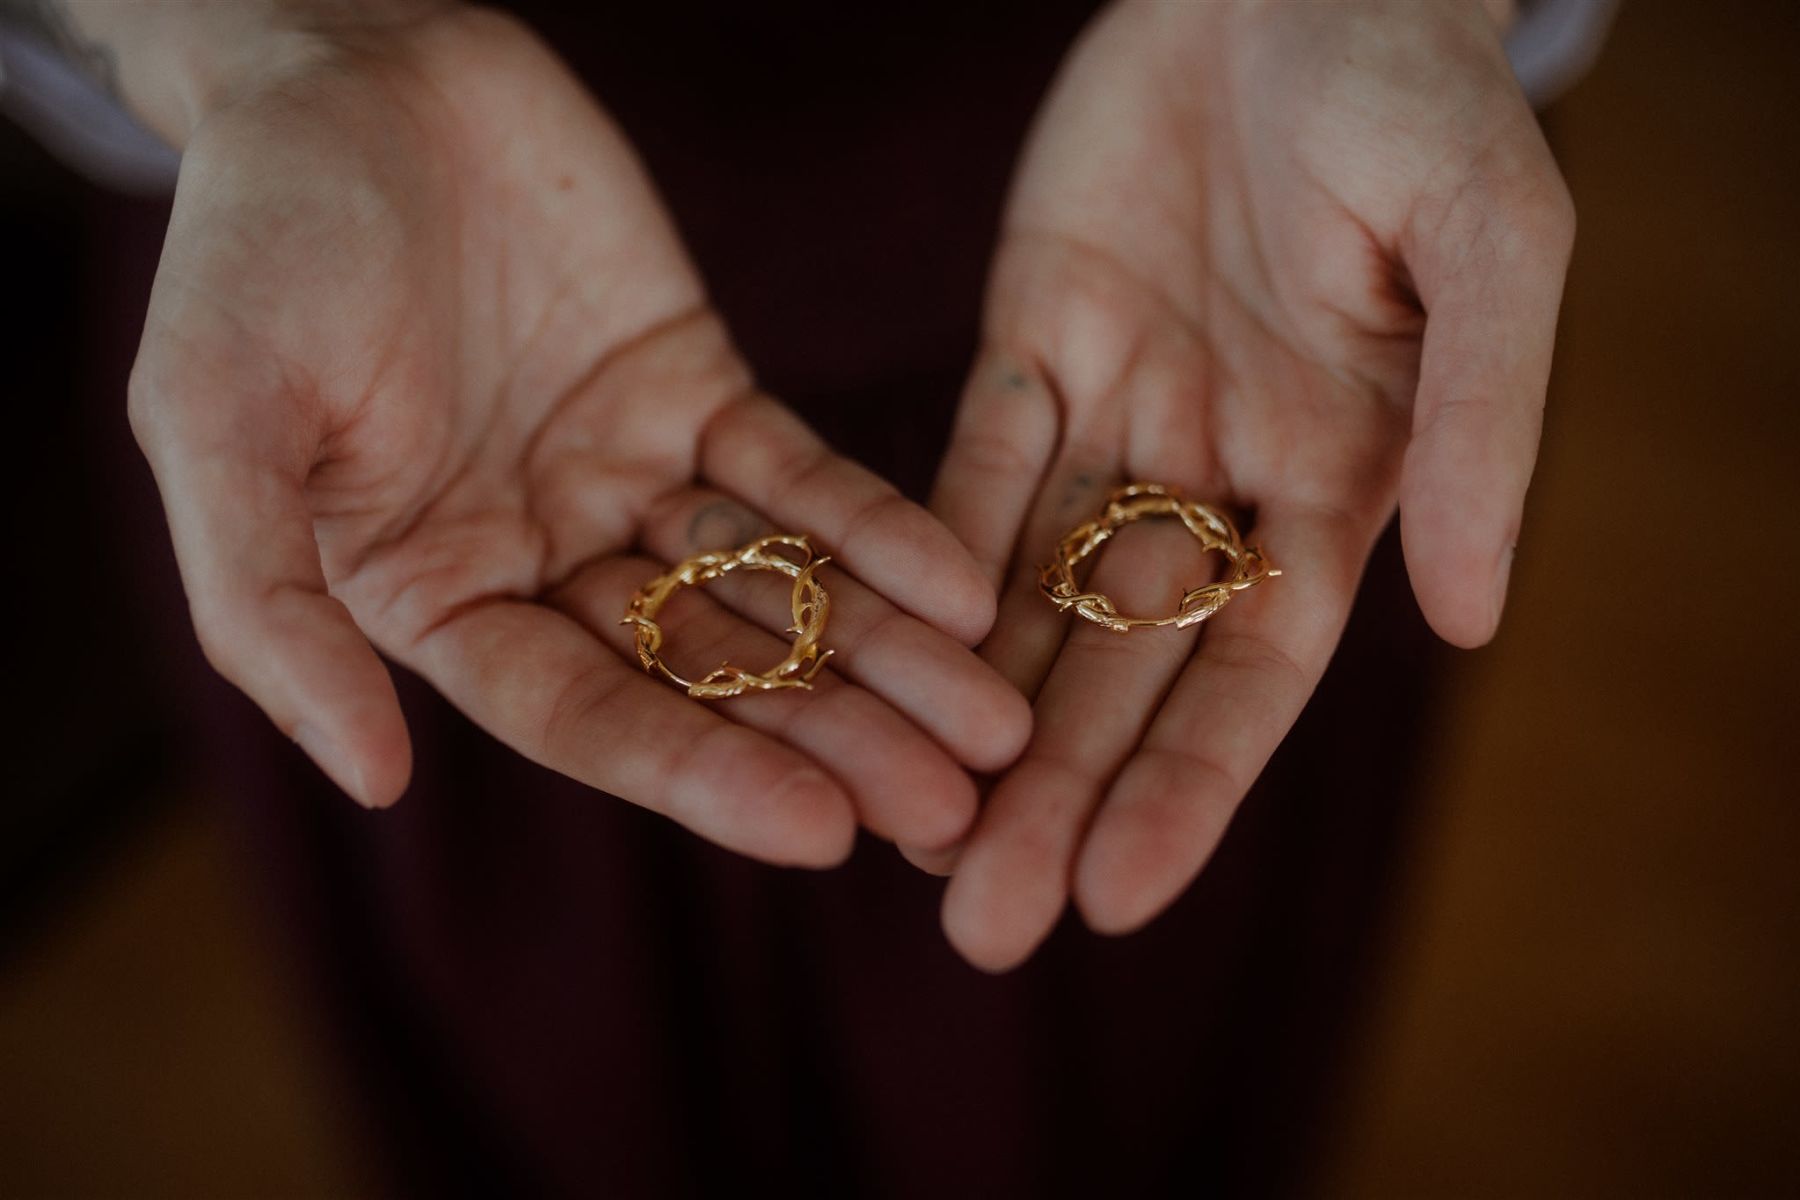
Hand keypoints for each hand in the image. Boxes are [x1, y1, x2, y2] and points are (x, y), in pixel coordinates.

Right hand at [127, 5, 1027, 864]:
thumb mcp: (211, 422)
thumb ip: (274, 608)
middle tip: (951, 809)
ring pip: (771, 588)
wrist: (349, 72)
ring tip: (992, 722)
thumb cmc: (252, 246)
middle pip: (704, 673)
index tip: (818, 830)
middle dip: (828, 737)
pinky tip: (961, 585)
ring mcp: (627, 477)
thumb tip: (370, 779)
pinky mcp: (697, 390)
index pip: (581, 714)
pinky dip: (877, 527)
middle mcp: (541, 559)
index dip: (698, 773)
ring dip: (883, 655)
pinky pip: (799, 472)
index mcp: (433, 597)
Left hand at [928, 0, 1574, 966]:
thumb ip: (1484, 430)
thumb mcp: (1491, 249)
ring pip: (1034, 592)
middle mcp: (1225, 474)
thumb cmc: (1423, 97)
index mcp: (1345, 480)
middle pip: (1126, 667)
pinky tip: (861, 654)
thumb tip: (1474, 624)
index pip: (1257, 672)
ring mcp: (1123, 412)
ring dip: (968, 713)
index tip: (1115, 899)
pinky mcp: (1034, 339)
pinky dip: (921, 561)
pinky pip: (970, 463)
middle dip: (1056, 796)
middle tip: (979, 927)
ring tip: (903, 837)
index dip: (1190, 787)